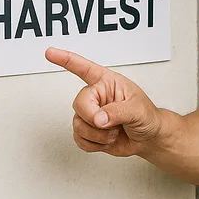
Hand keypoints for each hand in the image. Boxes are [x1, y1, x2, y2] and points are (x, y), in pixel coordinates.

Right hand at [46, 48, 162, 158]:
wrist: (148, 138)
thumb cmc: (147, 117)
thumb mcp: (138, 110)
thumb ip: (118, 112)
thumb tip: (99, 119)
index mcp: (107, 83)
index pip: (83, 68)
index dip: (65, 60)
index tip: (50, 53)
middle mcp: (96, 97)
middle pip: (79, 104)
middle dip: (94, 118)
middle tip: (110, 125)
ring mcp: (90, 114)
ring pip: (78, 125)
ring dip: (99, 135)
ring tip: (115, 132)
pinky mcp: (88, 132)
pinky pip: (79, 139)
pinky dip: (95, 144)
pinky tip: (107, 140)